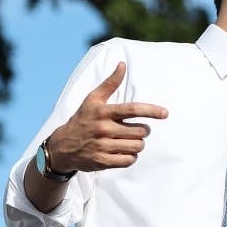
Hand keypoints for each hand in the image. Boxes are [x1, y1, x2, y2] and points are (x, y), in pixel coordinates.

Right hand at [49, 62, 167, 171]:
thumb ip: (110, 83)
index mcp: (103, 112)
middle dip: (144, 131)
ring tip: (131, 141)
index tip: (165, 113)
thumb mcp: (93, 99)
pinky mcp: (101, 162)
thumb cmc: (83, 119)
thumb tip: (122, 64)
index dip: (151, 111)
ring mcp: (101, 146)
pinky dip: (131, 157)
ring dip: (138, 144)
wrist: (61, 147)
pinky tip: (125, 152)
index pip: (132, 110)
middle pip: (139, 131)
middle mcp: (103, 129)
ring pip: (136, 147)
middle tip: (138, 130)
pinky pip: (128, 161)